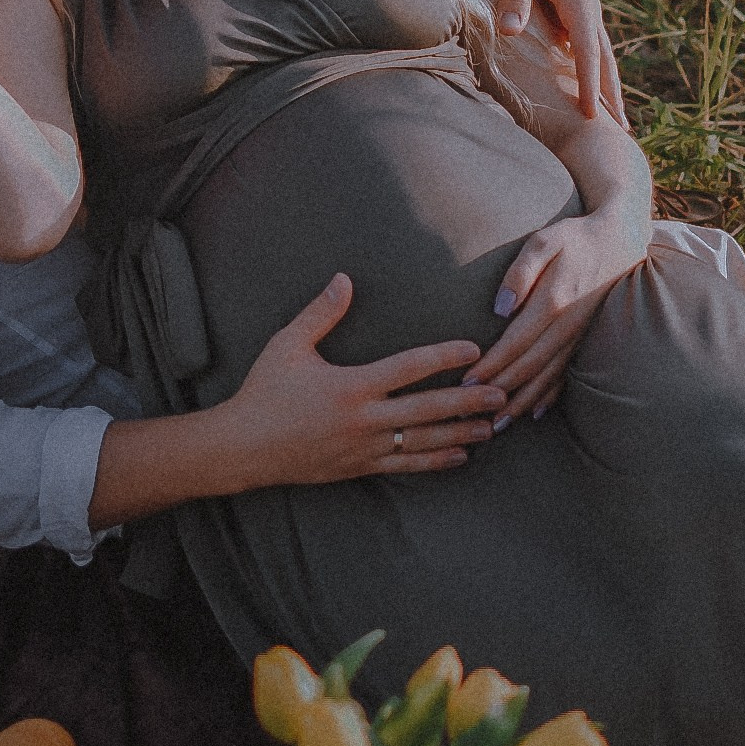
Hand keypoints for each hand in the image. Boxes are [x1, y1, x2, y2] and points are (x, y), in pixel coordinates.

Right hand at [224, 275, 505, 483]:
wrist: (243, 448)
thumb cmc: (264, 392)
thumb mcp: (287, 346)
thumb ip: (320, 313)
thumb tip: (344, 278)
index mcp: (351, 386)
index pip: (408, 368)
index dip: (444, 357)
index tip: (474, 349)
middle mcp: (364, 419)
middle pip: (428, 409)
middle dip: (468, 401)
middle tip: (502, 392)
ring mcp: (364, 447)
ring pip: (423, 441)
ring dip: (460, 432)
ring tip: (492, 425)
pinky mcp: (359, 467)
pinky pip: (406, 464)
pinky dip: (435, 461)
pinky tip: (460, 455)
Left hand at [470, 210, 642, 419]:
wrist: (619, 241)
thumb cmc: (574, 238)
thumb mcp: (544, 241)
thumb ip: (520, 272)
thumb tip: (500, 308)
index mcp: (552, 302)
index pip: (515, 344)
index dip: (491, 366)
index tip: (466, 383)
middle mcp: (565, 326)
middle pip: (528, 368)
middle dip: (499, 393)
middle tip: (471, 414)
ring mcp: (577, 336)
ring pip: (546, 378)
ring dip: (521, 403)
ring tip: (498, 425)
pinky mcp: (583, 339)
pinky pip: (566, 374)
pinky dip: (550, 396)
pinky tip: (535, 412)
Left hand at [493, 0, 624, 120]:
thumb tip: (511, 32)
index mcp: (580, 1)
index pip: (588, 53)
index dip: (590, 86)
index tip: (594, 119)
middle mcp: (588, 8)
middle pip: (604, 59)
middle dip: (612, 95)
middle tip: (624, 133)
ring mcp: (583, 9)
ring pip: (600, 54)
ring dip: (608, 85)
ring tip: (615, 116)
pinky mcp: (573, 8)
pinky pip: (589, 46)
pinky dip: (594, 69)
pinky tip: (589, 86)